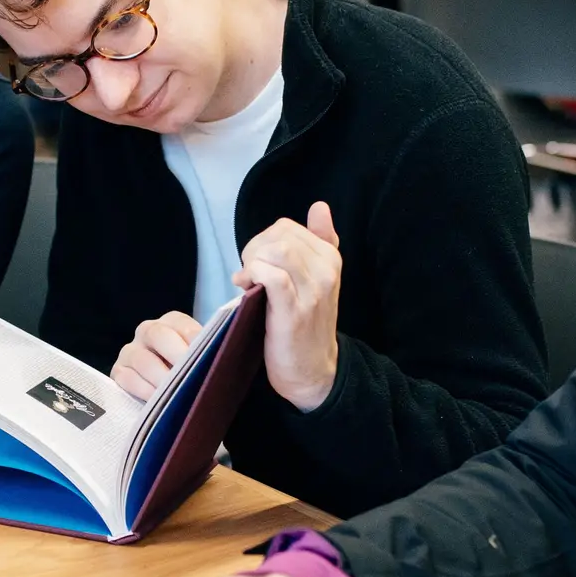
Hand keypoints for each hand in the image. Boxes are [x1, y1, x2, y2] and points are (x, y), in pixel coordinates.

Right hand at [111, 310, 204, 400]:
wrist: (165, 390)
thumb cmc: (189, 371)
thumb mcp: (199, 359)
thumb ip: (207, 354)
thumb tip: (221, 358)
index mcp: (172, 322)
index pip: (183, 325)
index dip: (196, 341)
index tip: (208, 357)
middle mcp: (148, 331)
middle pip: (157, 335)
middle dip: (176, 356)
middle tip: (191, 375)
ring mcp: (130, 351)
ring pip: (142, 359)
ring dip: (160, 377)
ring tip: (176, 393)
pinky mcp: (118, 372)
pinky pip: (127, 378)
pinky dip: (144, 390)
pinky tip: (158, 400)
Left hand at [234, 201, 342, 411]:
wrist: (312, 369)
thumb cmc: (306, 323)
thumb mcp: (316, 279)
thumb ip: (320, 241)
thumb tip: (320, 207)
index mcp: (330, 258)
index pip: (287, 227)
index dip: (262, 241)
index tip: (257, 264)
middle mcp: (326, 270)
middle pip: (279, 236)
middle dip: (254, 250)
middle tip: (249, 274)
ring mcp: (313, 290)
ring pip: (276, 251)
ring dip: (252, 262)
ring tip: (248, 281)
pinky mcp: (294, 310)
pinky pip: (271, 276)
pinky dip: (252, 275)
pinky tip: (245, 287)